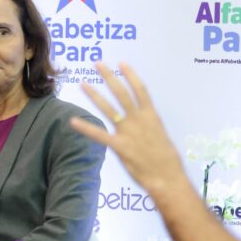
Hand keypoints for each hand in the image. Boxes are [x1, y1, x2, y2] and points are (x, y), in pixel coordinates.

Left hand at [71, 62, 188, 201]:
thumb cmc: (167, 160)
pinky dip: (85, 128)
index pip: (140, 90)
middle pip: (122, 93)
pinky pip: (99, 135)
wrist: (168, 177)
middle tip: (98, 63)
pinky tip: (73, 121)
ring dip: (94, 95)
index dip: (130, 75)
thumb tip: (144, 123)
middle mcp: (139, 120)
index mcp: (151, 116)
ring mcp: (128, 132)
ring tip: (82, 83)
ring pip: (109, 108)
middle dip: (109, 76)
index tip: (122, 62)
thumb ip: (149, 127)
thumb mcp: (161, 136)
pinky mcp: (120, 146)